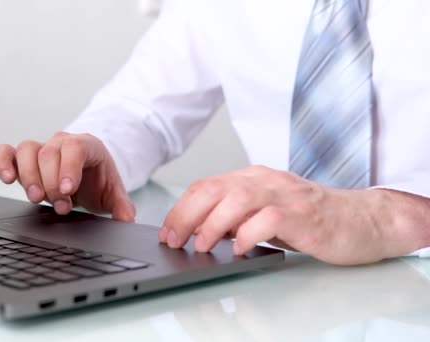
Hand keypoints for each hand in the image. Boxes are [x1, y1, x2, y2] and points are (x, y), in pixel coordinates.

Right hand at [0, 132, 134, 221]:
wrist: (88, 176)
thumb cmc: (98, 181)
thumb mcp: (113, 193)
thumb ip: (121, 206)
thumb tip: (127, 220)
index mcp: (87, 146)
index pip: (75, 148)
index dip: (68, 168)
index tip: (68, 190)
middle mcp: (61, 143)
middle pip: (48, 153)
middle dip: (52, 183)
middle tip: (62, 207)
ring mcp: (41, 149)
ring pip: (27, 150)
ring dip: (29, 176)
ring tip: (37, 198)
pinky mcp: (24, 159)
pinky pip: (8, 153)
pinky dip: (3, 163)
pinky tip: (8, 179)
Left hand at [158, 165, 415, 264]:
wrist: (361, 219)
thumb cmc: (310, 219)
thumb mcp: (264, 213)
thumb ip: (235, 216)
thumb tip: (196, 232)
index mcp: (252, 178)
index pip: (205, 185)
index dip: (180, 209)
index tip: (167, 232)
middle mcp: (266, 181)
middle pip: (214, 189)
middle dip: (186, 215)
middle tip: (174, 240)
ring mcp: (285, 195)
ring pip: (237, 198)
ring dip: (212, 223)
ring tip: (201, 245)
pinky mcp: (304, 214)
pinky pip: (269, 218)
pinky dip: (248, 233)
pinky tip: (238, 249)